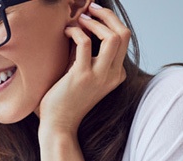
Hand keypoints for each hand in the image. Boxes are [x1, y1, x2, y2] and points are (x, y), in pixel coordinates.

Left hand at [38, 2, 130, 134]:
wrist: (58, 125)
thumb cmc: (65, 100)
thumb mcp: (82, 75)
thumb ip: (86, 55)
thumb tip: (83, 27)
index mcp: (116, 74)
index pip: (123, 40)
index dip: (110, 22)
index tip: (93, 15)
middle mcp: (112, 74)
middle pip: (124, 34)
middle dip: (108, 15)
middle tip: (91, 8)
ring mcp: (99, 76)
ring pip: (113, 36)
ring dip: (96, 22)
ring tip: (80, 18)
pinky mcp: (82, 76)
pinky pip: (84, 43)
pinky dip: (76, 32)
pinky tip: (66, 32)